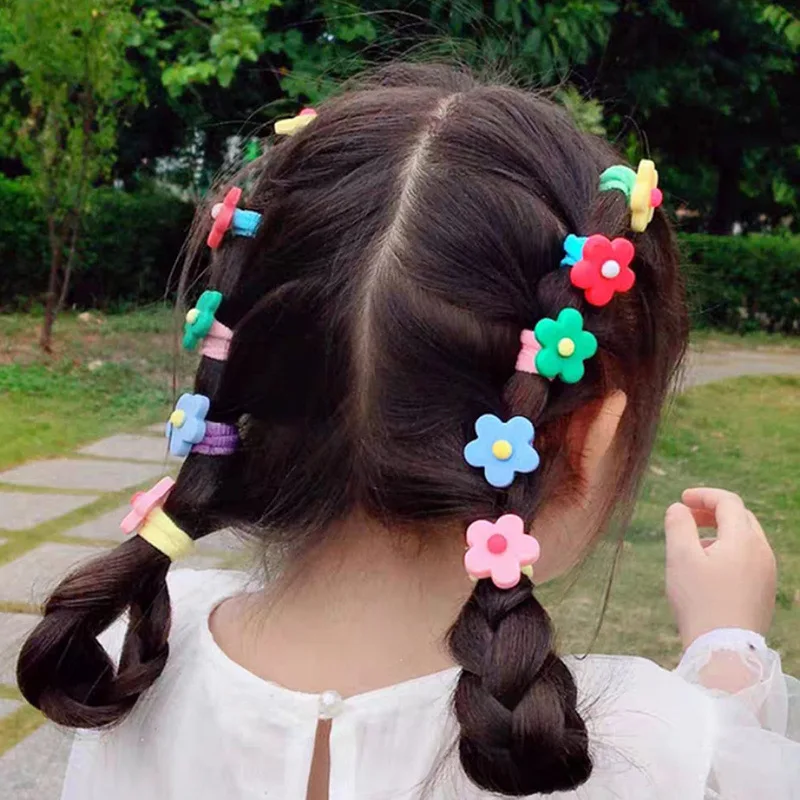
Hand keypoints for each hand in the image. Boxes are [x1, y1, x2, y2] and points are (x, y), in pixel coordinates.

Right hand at [664, 488, 776, 648]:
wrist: (725, 651)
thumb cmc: (699, 601)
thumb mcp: (680, 557)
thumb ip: (678, 524)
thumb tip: (678, 508)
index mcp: (744, 540)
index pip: (728, 502)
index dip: (703, 495)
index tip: (681, 500)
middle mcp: (763, 553)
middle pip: (741, 518)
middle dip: (712, 512)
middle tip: (687, 518)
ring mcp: (767, 573)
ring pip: (746, 539)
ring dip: (720, 533)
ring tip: (693, 546)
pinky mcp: (765, 591)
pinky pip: (749, 559)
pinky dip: (729, 552)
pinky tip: (708, 570)